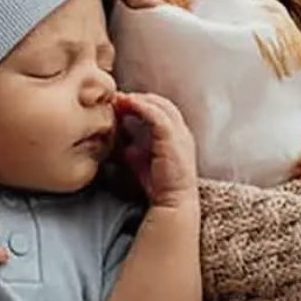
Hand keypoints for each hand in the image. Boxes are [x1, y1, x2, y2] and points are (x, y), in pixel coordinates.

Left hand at [114, 92, 197, 206]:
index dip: (143, 105)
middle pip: (162, 104)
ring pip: (160, 106)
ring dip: (139, 100)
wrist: (172, 202)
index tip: (122, 105)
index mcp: (178, 136)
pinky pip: (157, 115)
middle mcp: (182, 132)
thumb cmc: (160, 187)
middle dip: (140, 98)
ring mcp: (179, 134)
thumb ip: (136, 154)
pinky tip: (128, 104)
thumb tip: (125, 147)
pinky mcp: (172, 138)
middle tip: (118, 97)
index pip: (162, 111)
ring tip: (120, 98)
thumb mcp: (144, 165)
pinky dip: (142, 107)